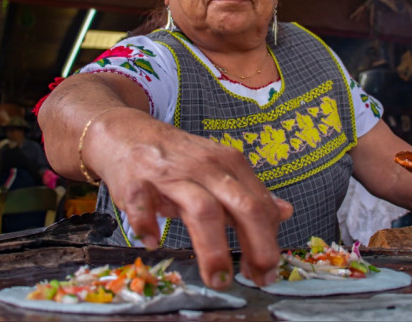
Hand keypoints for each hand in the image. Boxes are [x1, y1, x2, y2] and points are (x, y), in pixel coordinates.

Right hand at [83, 108, 293, 289]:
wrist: (126, 132)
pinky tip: (153, 242)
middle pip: (242, 206)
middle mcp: (206, 167)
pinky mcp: (137, 180)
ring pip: (202, 209)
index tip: (268, 270)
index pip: (260, 204)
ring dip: (213, 248)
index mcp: (230, 165)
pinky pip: (144, 204)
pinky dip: (148, 225)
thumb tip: (285, 212)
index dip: (269, 240)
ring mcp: (172, 173)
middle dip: (256, 245)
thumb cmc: (176, 158)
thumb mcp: (218, 169)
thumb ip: (249, 194)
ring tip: (218, 279)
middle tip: (259, 278)